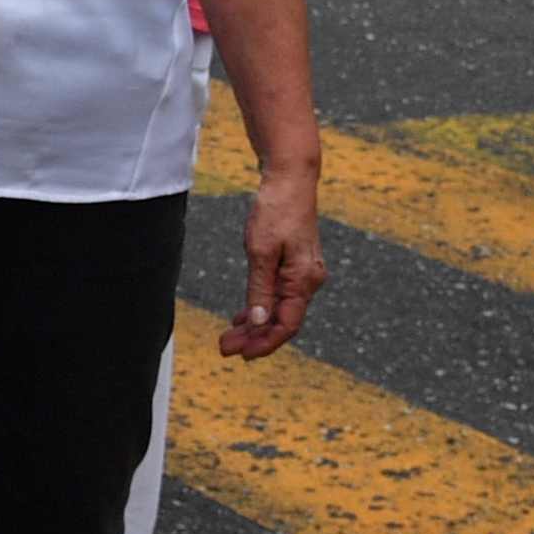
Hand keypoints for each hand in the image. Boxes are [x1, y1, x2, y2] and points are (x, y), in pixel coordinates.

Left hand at [224, 163, 323, 355]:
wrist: (291, 179)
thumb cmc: (276, 210)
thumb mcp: (260, 250)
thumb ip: (259, 288)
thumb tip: (258, 322)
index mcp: (303, 280)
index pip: (286, 324)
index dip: (265, 343)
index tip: (240, 354)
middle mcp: (309, 280)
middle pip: (282, 320)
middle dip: (255, 337)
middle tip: (224, 346)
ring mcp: (304, 273)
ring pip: (280, 308)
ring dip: (256, 324)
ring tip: (229, 336)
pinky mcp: (297, 265)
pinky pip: (280, 294)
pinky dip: (262, 306)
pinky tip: (244, 316)